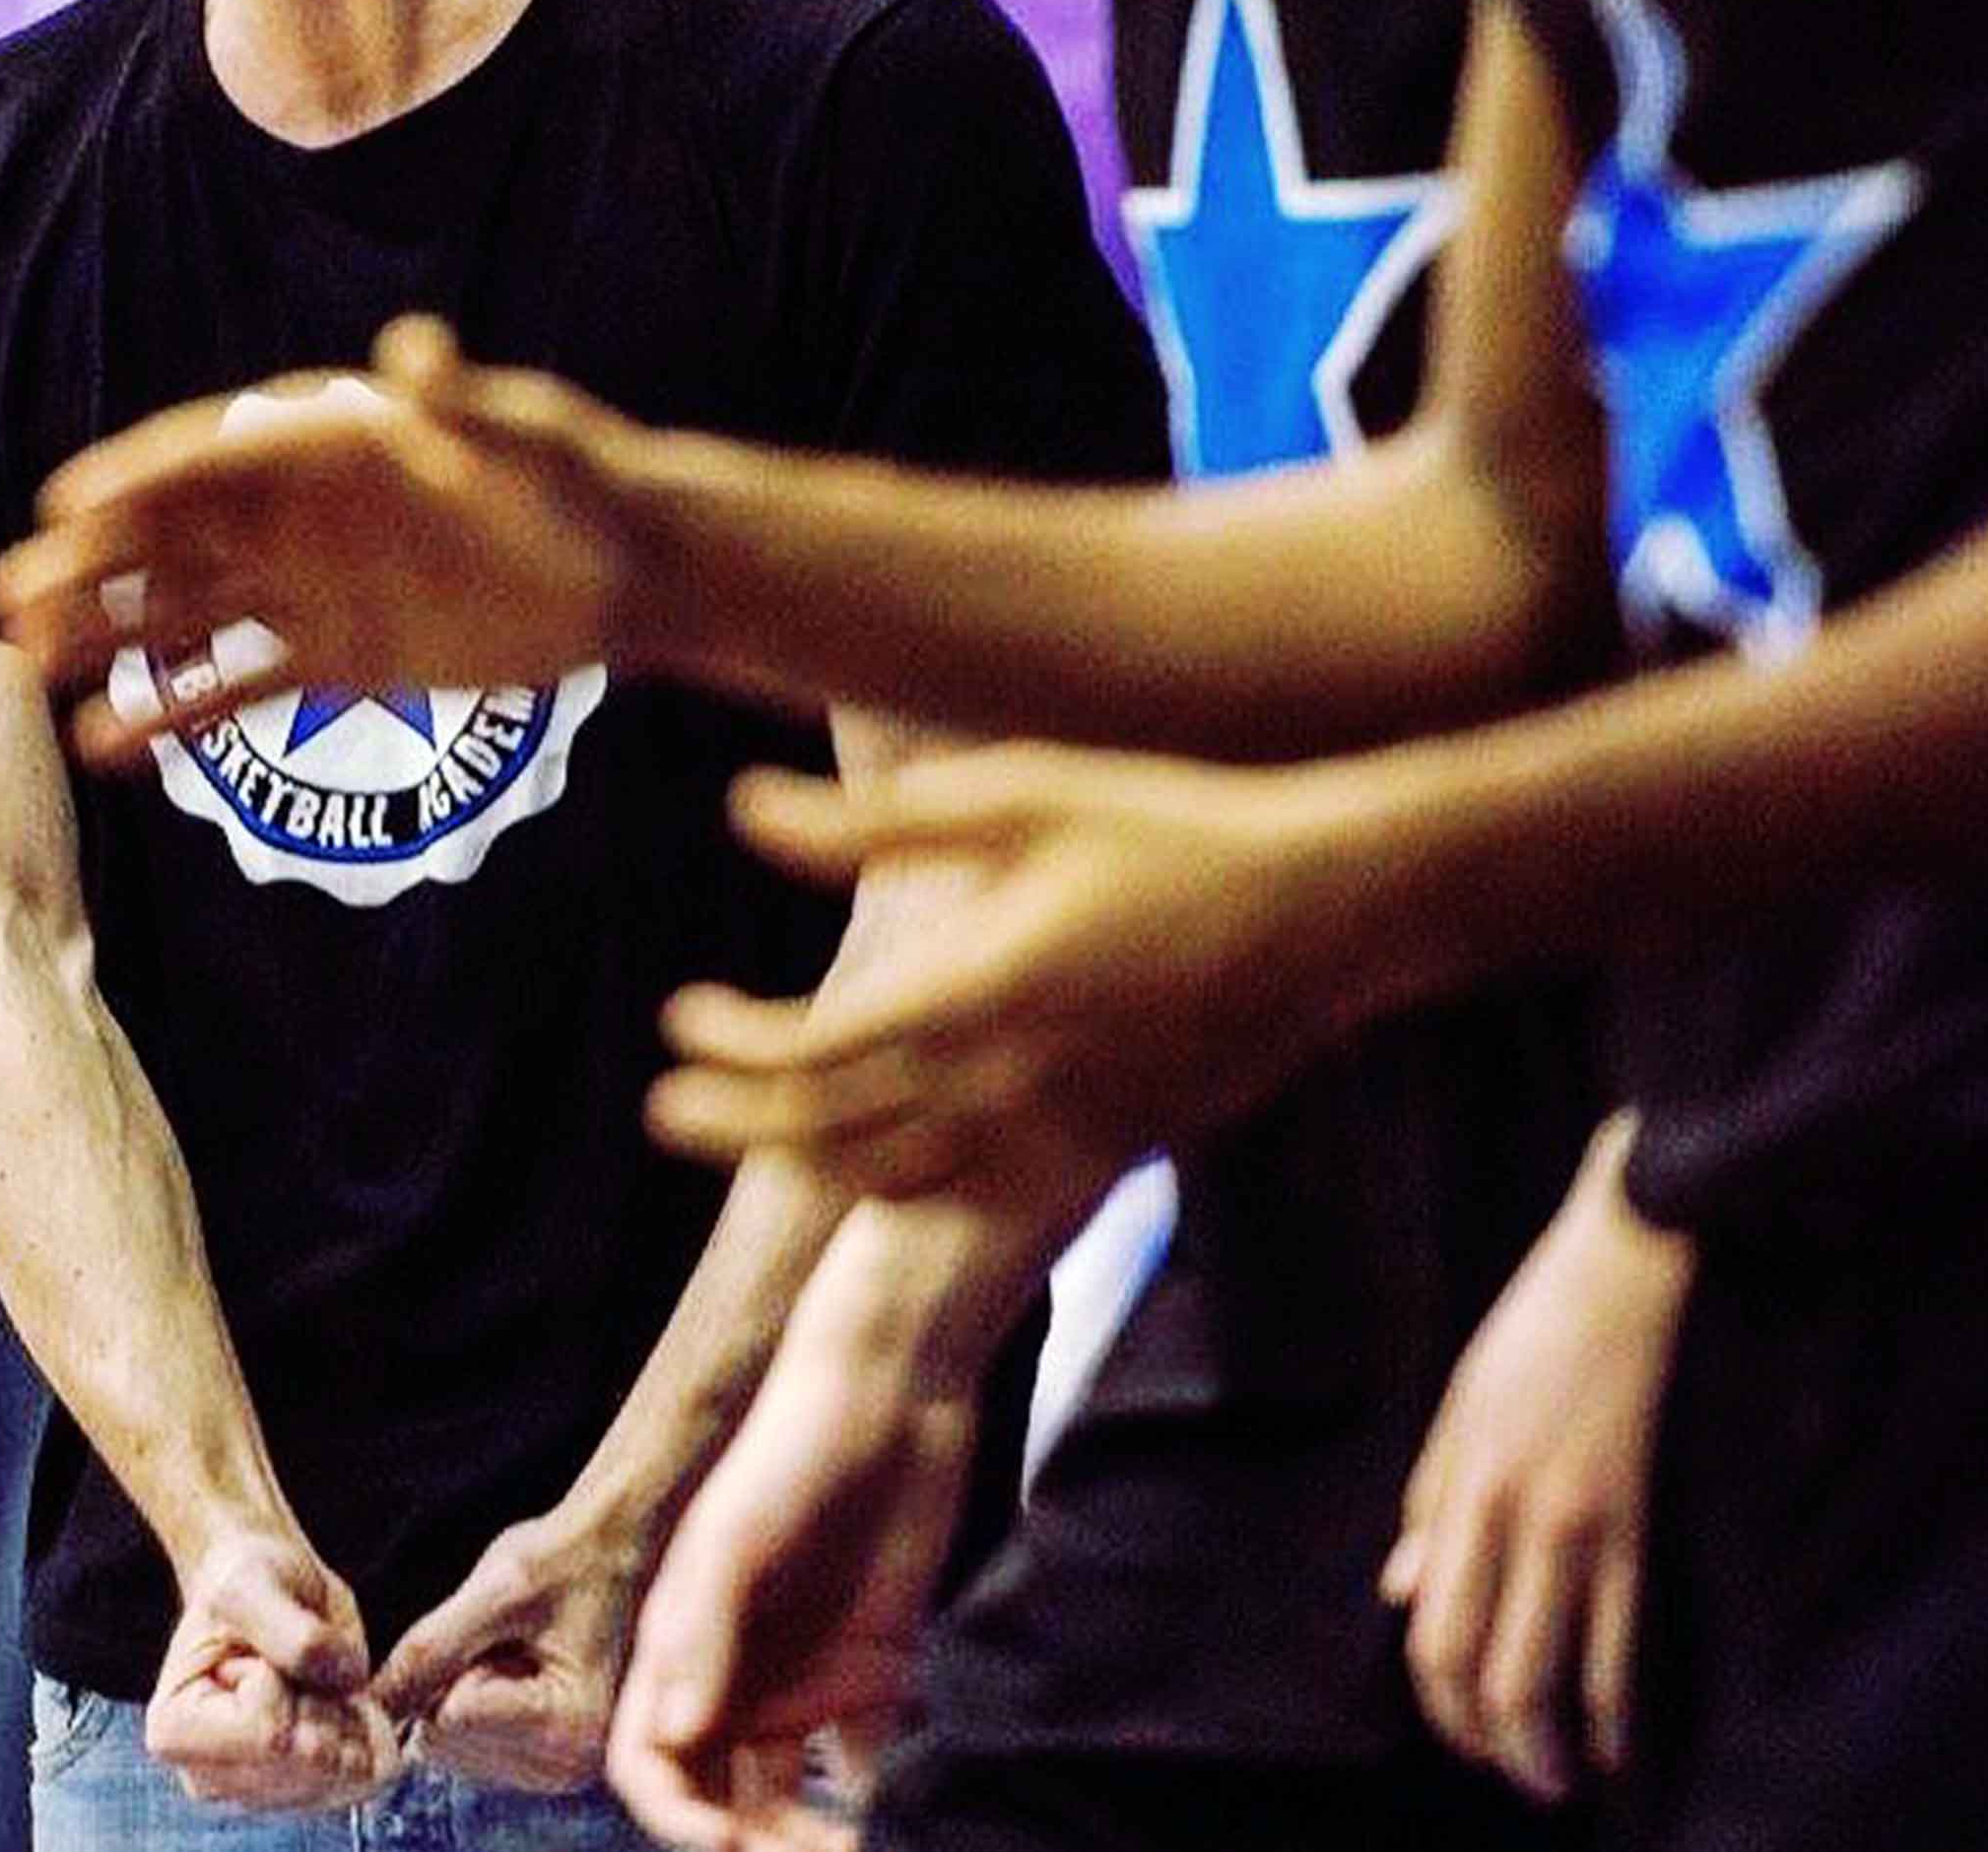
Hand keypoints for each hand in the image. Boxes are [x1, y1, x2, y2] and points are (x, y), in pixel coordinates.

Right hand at [0, 317, 647, 766]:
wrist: (626, 570)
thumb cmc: (578, 483)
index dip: (133, 480)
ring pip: (181, 615)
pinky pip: (235, 690)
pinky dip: (173, 719)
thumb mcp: (528, 437)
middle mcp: (297, 517)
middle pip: (169, 539)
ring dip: (105, 637)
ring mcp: (307, 590)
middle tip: (10, 599)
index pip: (208, 459)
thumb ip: (463, 403)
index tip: (61, 509)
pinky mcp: (335, 659)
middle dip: (89, 566)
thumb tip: (413, 346)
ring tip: (30, 666)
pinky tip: (105, 749)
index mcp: (324, 448)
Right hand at [145, 1528, 398, 1810]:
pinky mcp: (304, 1797)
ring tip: (311, 1677)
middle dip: (325, 1698)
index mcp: (173, 1733)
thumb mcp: (255, 1586)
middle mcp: (208, 1781)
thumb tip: (344, 1681)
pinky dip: (370, 1731)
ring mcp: (258, 1798)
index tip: (257, 1652)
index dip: (286, 1678)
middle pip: (312, 1762)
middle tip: (295, 1660)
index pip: (270, 1734)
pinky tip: (339, 1699)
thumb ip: (293, 1634)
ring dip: (348, 1713)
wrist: (267, 1589)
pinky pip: (369, 1777)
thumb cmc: (247, 1580)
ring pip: (346, 1774)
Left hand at [368, 1509, 635, 1789]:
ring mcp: (562, 1771)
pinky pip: (473, 1746)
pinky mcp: (552, 1763)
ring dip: (466, 1693)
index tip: (492, 1624)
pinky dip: (479, 1705)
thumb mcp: (497, 1590)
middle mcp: (569, 1766)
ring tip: (519, 1650)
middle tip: (510, 1636)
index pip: (447, 1718)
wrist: (625, 1549)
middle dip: (456, 1682)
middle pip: (446, 1742)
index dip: (448, 1663)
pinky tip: (520, 1669)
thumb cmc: (569, 1557)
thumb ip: (432, 1649)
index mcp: (566, 1726)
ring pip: (453, 1747)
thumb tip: (373, 1704)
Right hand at [608, 1331, 969, 1851]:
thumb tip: (675, 1739)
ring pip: (786, 1798)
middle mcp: (734, 1674)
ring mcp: (803, 1677)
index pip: (650, 1761)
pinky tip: (895, 1819)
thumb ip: (700, 1633)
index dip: (674, 1815)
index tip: (726, 1844)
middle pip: (717, 1795)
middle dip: (746, 1845)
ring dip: (804, 1839)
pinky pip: (861, 1766)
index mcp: (681, 1647)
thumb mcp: (735, 1537)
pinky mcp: (872, 1673)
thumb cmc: (792, 1449)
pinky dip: (869, 1805)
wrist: (895, 1394)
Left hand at [691, 749, 1403, 1217]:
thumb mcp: (1018, 796)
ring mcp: (1066, 1131)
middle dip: (738, 1122)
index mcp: (984, 992)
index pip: (816, 1052)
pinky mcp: (1106, 1151)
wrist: (1325, 912)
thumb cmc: (1166, 829)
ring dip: (810, 1162)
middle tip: (662, 1105)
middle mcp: (1017, 1082)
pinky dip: (901, 1183)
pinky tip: (863, 1156)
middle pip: (838, 1132)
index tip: (679, 1017)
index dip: (731, 1045)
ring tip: (748, 1132)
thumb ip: (874, 825)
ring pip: (901, 1180)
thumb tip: (743, 815)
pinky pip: (976, 1191)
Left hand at [1382, 1117, 1691, 1800]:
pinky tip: (1613, 1744)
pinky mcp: (1638, 1523)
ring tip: (1552, 1779)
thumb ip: (1426, 1510)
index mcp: (1457, 1490)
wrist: (1618, 1280)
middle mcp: (1511, 1520)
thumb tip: (1397, 1592)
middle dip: (1490, 1740)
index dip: (1438, 1701)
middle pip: (1484, 1667)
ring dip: (1546, 1745)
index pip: (1428, 1629)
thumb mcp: (1453, 1415)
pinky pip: (1622, 1639)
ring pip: (1549, 1670)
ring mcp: (1579, 1527)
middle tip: (1504, 1772)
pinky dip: (1613, 1707)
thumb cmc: (1528, 1340)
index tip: (1456, 1731)